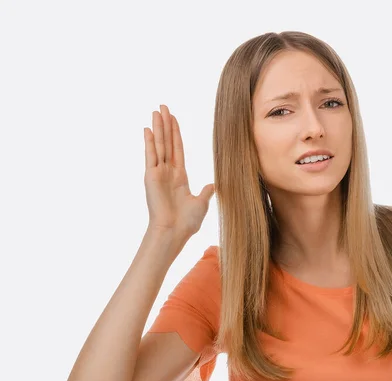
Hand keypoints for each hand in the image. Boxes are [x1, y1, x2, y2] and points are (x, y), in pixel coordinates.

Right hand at [143, 105, 213, 238]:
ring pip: (159, 145)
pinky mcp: (151, 177)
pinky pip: (151, 155)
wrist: (174, 232)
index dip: (176, 133)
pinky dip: (150, 142)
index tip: (174, 119)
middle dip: (166, 124)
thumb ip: (205, 192)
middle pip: (167, 142)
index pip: (177, 149)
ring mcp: (158, 173)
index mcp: (179, 177)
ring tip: (156, 111)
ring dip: (158, 127)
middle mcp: (167, 172)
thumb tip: (213, 185)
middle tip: (163, 106)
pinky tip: (148, 129)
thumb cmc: (187, 223)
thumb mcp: (200, 204)